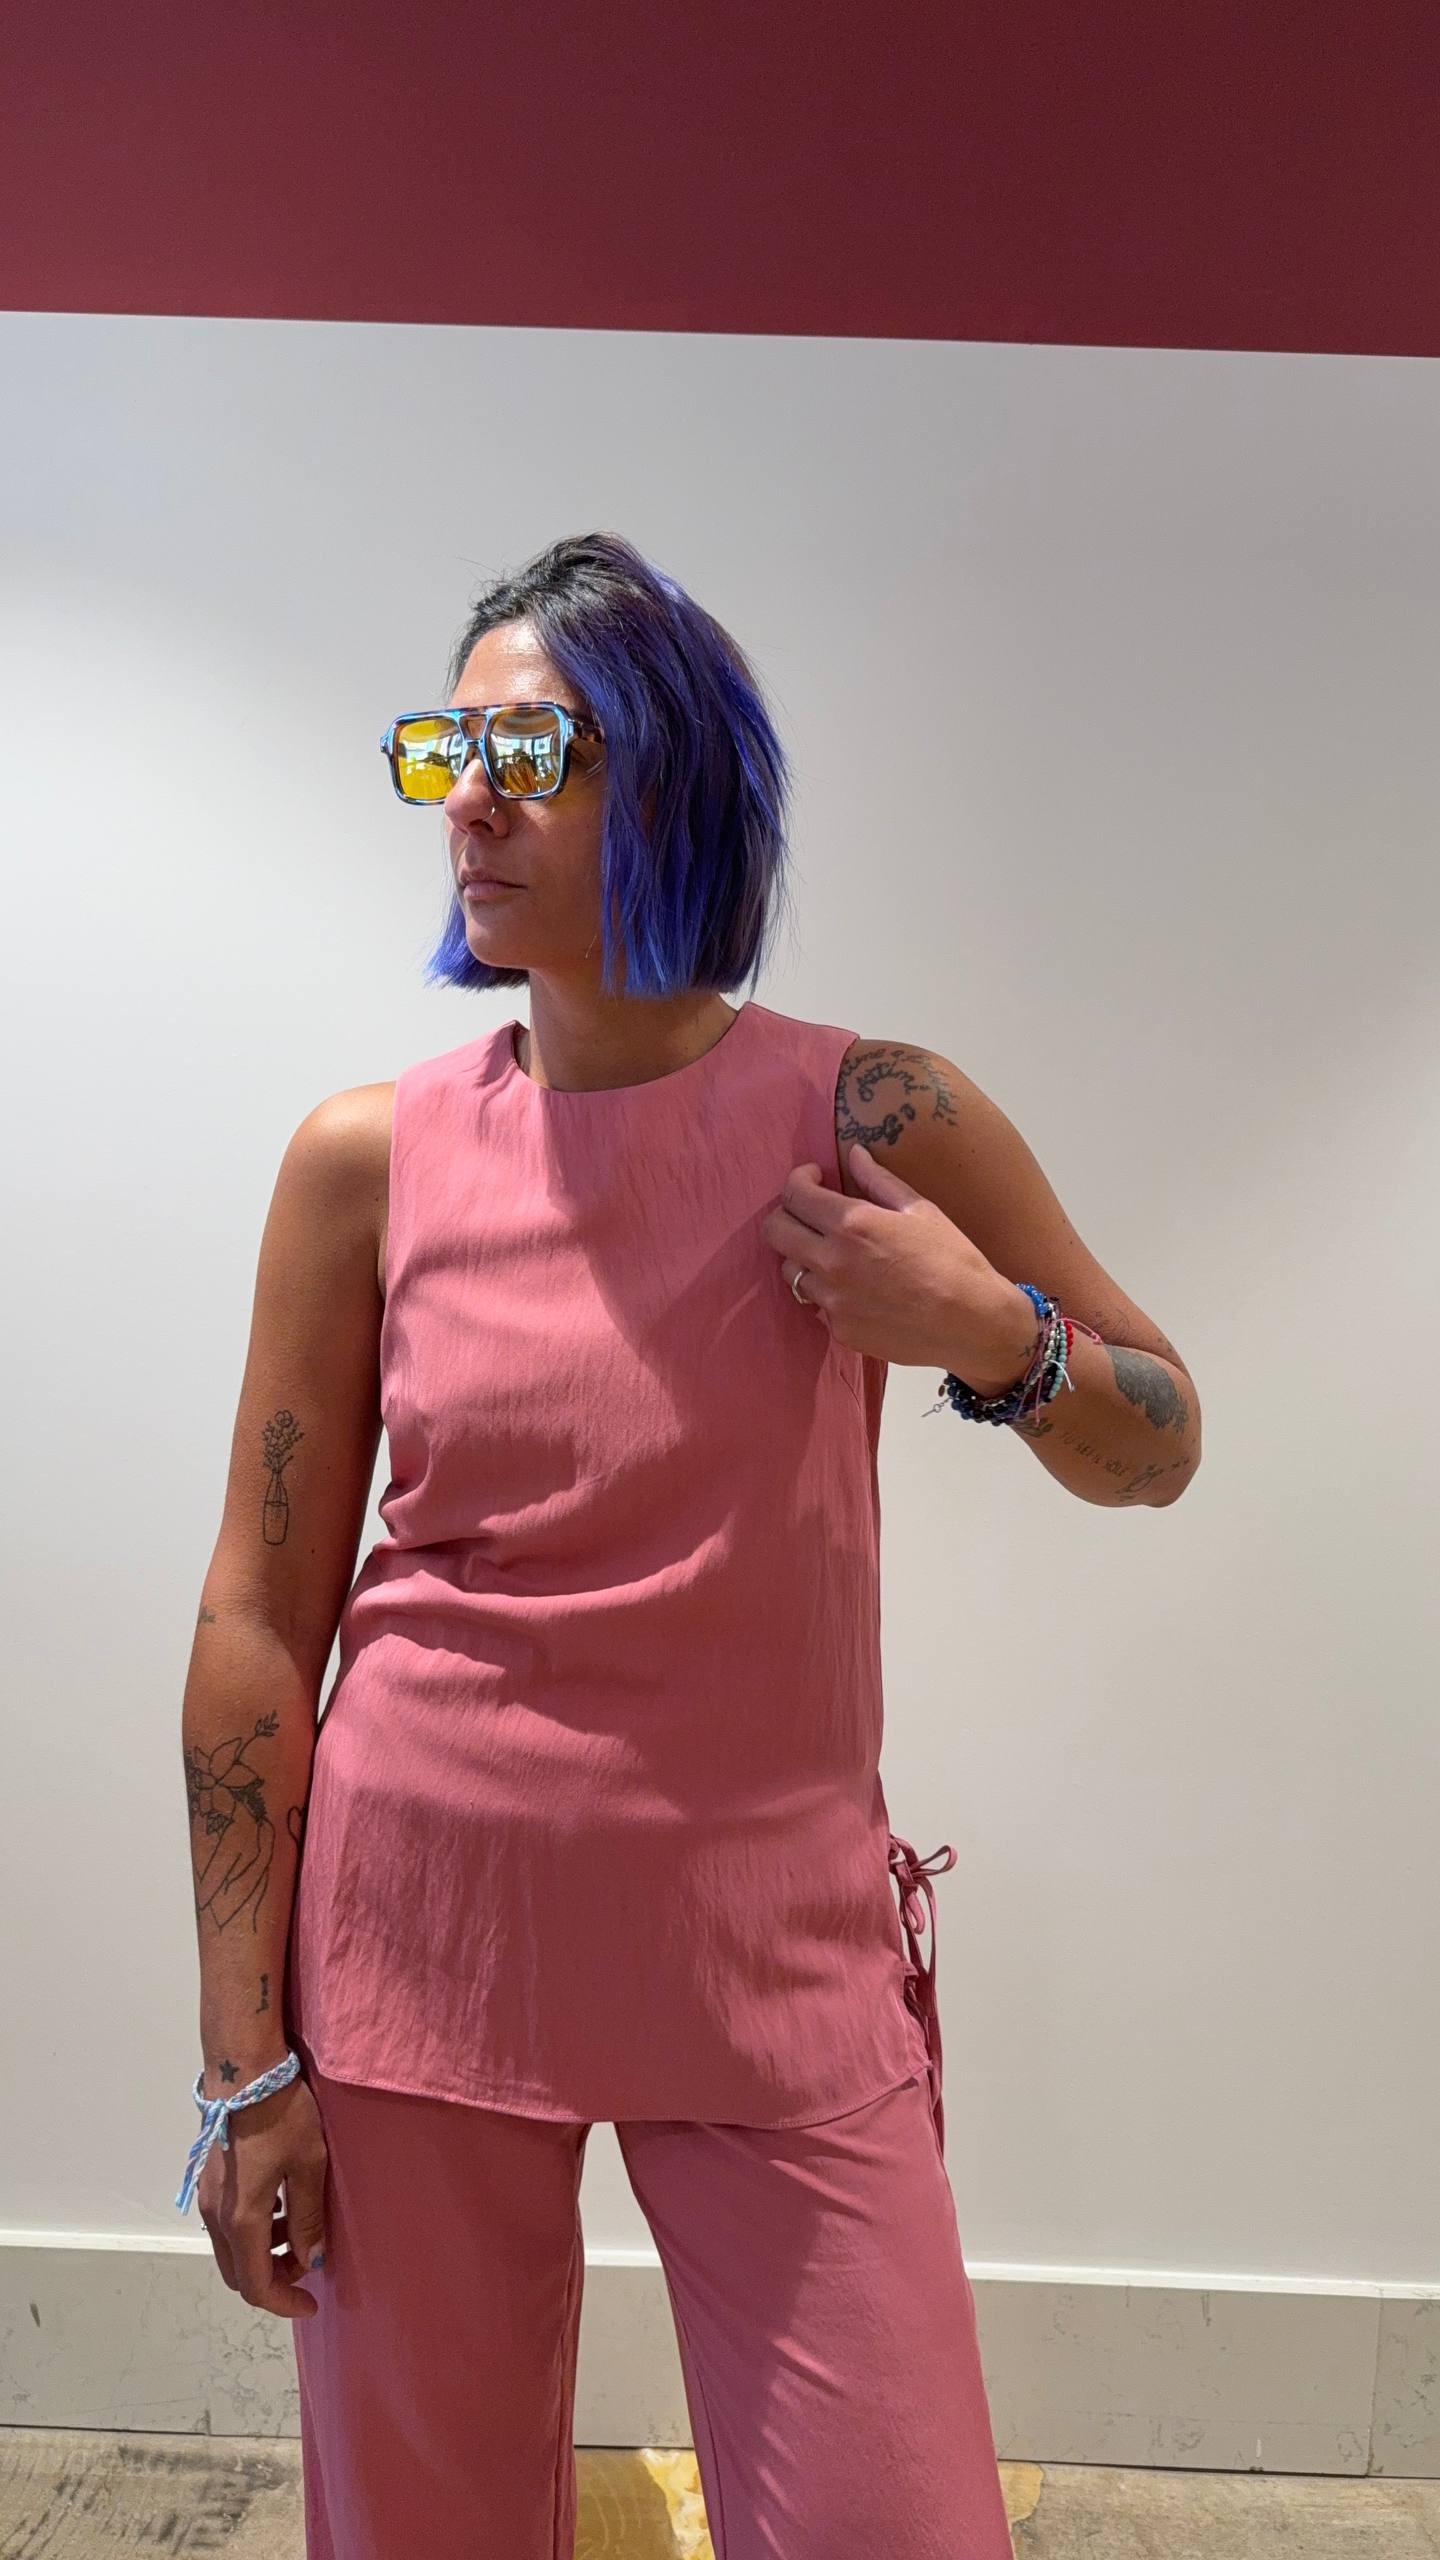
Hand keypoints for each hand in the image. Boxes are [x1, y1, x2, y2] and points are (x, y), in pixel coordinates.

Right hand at [197, 2071, 329, 2320]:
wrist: (243, 2072)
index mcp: (242, 2220)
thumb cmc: (282, 2116)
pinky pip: (228, 2224)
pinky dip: (254, 2231)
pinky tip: (280, 2204)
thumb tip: (312, 2259)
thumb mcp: (308, 2165)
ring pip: (232, 2248)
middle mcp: (217, 2216)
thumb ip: (308, 2218)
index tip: (311, 2303)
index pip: (256, 2285)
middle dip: (274, 2279)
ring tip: (299, 2228)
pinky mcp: (209, 2181)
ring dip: (264, 2252)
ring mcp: (209, 2198)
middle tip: (308, 2262)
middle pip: (238, 2273)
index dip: (283, 2302)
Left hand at [760, 1144, 1037, 1387]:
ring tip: (833, 1253)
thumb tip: (854, 1153)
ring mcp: (832, 1301)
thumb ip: (879, 1180)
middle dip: (786, 1214)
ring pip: (790, 1271)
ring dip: (804, 1256)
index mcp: (852, 1224)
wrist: (973, 1322)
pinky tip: (855, 1288)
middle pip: (775, 1232)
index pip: (794, 1194)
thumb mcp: (920, 1210)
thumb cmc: (953, 1260)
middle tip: (809, 1212)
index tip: (814, 1178)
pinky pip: (816, 1305)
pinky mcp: (840, 1330)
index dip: (798, 1180)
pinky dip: (827, 1292)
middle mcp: (832, 1263)